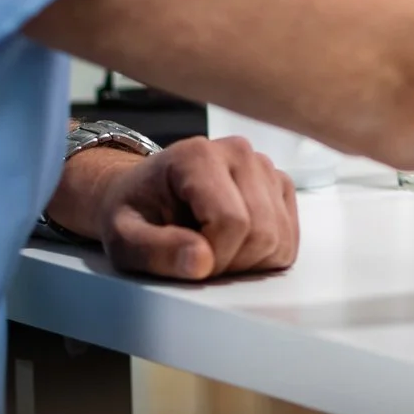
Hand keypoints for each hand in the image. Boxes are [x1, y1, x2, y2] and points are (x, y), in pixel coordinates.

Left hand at [54, 135, 301, 280]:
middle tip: (199, 258)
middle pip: (262, 232)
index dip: (213, 257)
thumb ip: (156, 250)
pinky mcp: (279, 185)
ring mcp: (264, 166)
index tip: (187, 261)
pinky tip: (235, 245)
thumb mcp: (124, 238)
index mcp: (198, 156)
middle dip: (231, 262)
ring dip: (248, 261)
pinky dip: (265, 255)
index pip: (231, 222)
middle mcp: (238, 151)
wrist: (145, 194)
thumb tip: (201, 262)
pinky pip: (290, 238)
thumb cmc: (134, 213)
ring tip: (214, 249)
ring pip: (280, 238)